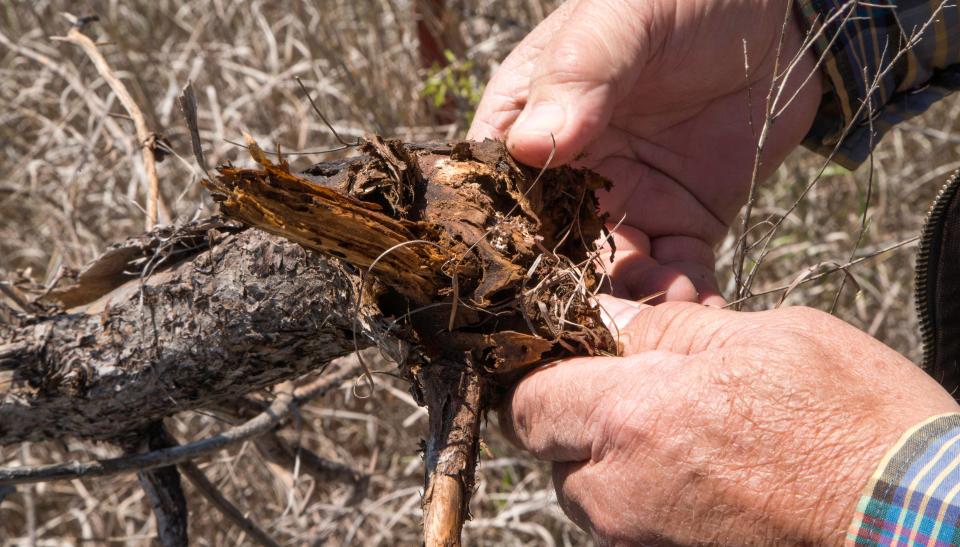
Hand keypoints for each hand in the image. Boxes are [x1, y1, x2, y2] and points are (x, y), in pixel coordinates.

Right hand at [468, 0, 823, 304]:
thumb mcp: (622, 20)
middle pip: (547, 252)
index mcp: (528, 122)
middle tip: (590, 329)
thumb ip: (579, 77)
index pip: (498, 192)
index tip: (519, 285)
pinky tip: (696, 314)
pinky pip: (674, 276)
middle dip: (563, 297)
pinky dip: (681, 303)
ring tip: (650, 328)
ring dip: (625, 309)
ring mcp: (625, 206)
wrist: (779, 11)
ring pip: (609, 277)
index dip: (501, 242)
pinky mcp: (681, 224)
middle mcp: (568, 175)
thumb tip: (530, 146)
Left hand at [503, 296, 959, 544]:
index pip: (527, 401)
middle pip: (552, 451)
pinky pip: (631, 527)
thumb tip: (615, 315)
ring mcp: (645, 541)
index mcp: (633, 416)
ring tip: (684, 433)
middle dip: (579, 418)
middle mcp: (622, 491)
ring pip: (590, 495)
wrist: (924, 523)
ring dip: (614, 460)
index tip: (566, 359)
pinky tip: (707, 475)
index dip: (538, 375)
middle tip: (636, 391)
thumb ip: (670, 330)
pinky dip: (647, 497)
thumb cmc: (860, 423)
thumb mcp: (768, 338)